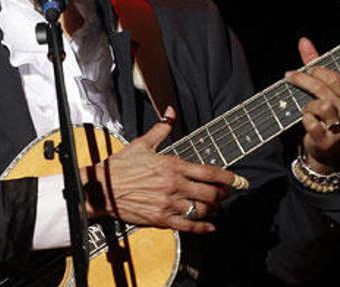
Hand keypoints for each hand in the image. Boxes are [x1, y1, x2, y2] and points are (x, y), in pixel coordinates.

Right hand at [81, 107, 235, 233]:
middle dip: (223, 194)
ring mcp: (168, 204)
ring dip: (213, 209)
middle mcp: (174, 185)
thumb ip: (161, 129)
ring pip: (201, 209)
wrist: (101, 189)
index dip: (228, 177)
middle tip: (227, 193)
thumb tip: (171, 112)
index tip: (238, 180)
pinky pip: (187, 226)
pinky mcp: (160, 219)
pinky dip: (202, 227)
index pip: (208, 172)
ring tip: (215, 206)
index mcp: (172, 165)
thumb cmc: (120, 166)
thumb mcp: (142, 144)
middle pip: (210, 193)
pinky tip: (210, 226)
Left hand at [285, 37, 339, 172]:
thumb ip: (314, 64)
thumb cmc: (324, 116)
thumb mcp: (322, 89)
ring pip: (319, 105)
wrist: (326, 151)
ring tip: (304, 109)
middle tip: (289, 77)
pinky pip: (311, 123)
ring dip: (306, 105)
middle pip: (324, 89)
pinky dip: (304, 120)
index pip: (335, 77)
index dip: (315, 71)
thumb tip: (304, 41)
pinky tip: (305, 122)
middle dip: (303, 80)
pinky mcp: (328, 141)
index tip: (301, 70)